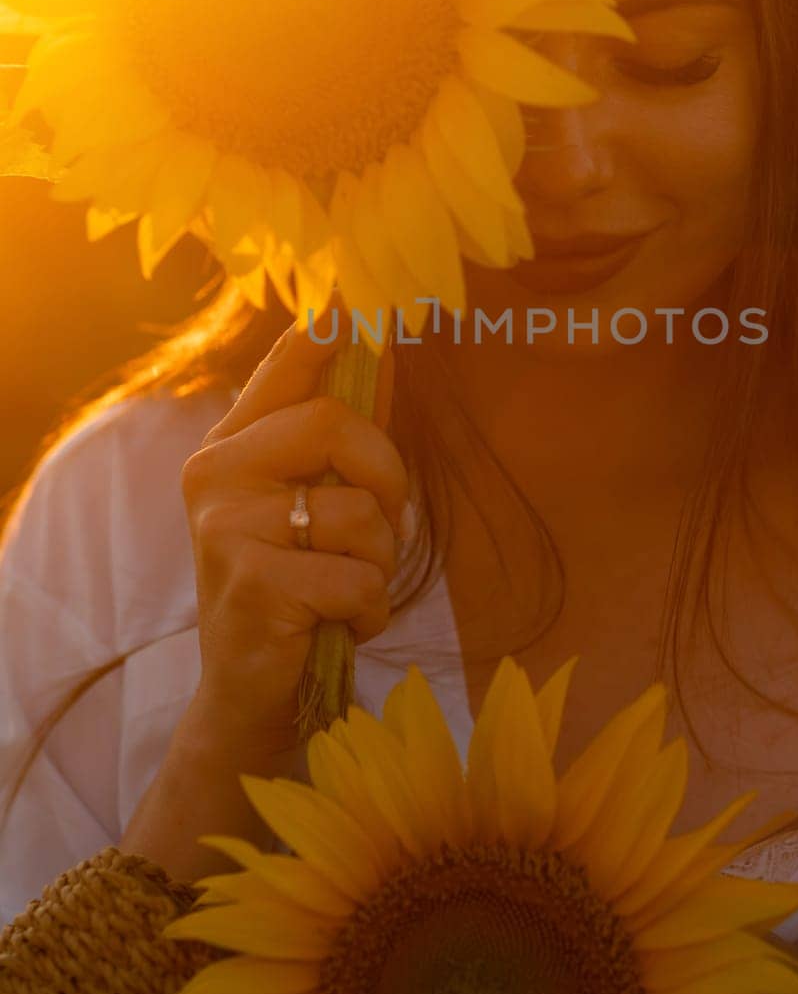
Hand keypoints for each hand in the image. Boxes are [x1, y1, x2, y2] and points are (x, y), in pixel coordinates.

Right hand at [181, 306, 408, 757]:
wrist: (250, 697)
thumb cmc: (294, 590)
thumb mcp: (310, 507)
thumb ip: (337, 438)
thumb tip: (382, 348)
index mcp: (230, 446)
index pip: (281, 366)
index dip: (324, 329)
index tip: (356, 297)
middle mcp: (213, 473)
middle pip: (332, 422)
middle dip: (388, 478)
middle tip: (385, 527)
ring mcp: (225, 528)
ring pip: (358, 512)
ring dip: (380, 563)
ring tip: (346, 589)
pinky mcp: (250, 583)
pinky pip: (358, 577)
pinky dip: (369, 610)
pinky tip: (338, 625)